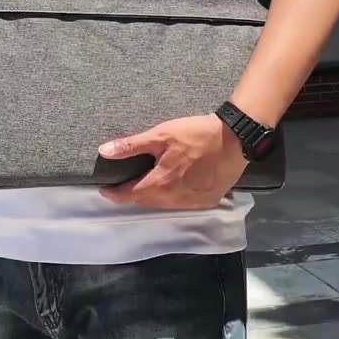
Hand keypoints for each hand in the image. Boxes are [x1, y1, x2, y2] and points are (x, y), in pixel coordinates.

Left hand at [98, 114, 247, 209]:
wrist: (235, 139)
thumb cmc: (196, 135)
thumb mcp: (161, 135)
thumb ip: (132, 145)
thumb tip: (104, 152)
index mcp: (160, 184)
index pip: (129, 195)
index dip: (114, 193)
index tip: (105, 189)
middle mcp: (174, 200)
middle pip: (146, 201)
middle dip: (133, 194)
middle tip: (125, 182)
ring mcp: (192, 203)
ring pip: (163, 204)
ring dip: (152, 196)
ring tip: (146, 182)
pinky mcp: (207, 201)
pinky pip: (181, 203)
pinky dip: (171, 196)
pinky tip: (172, 184)